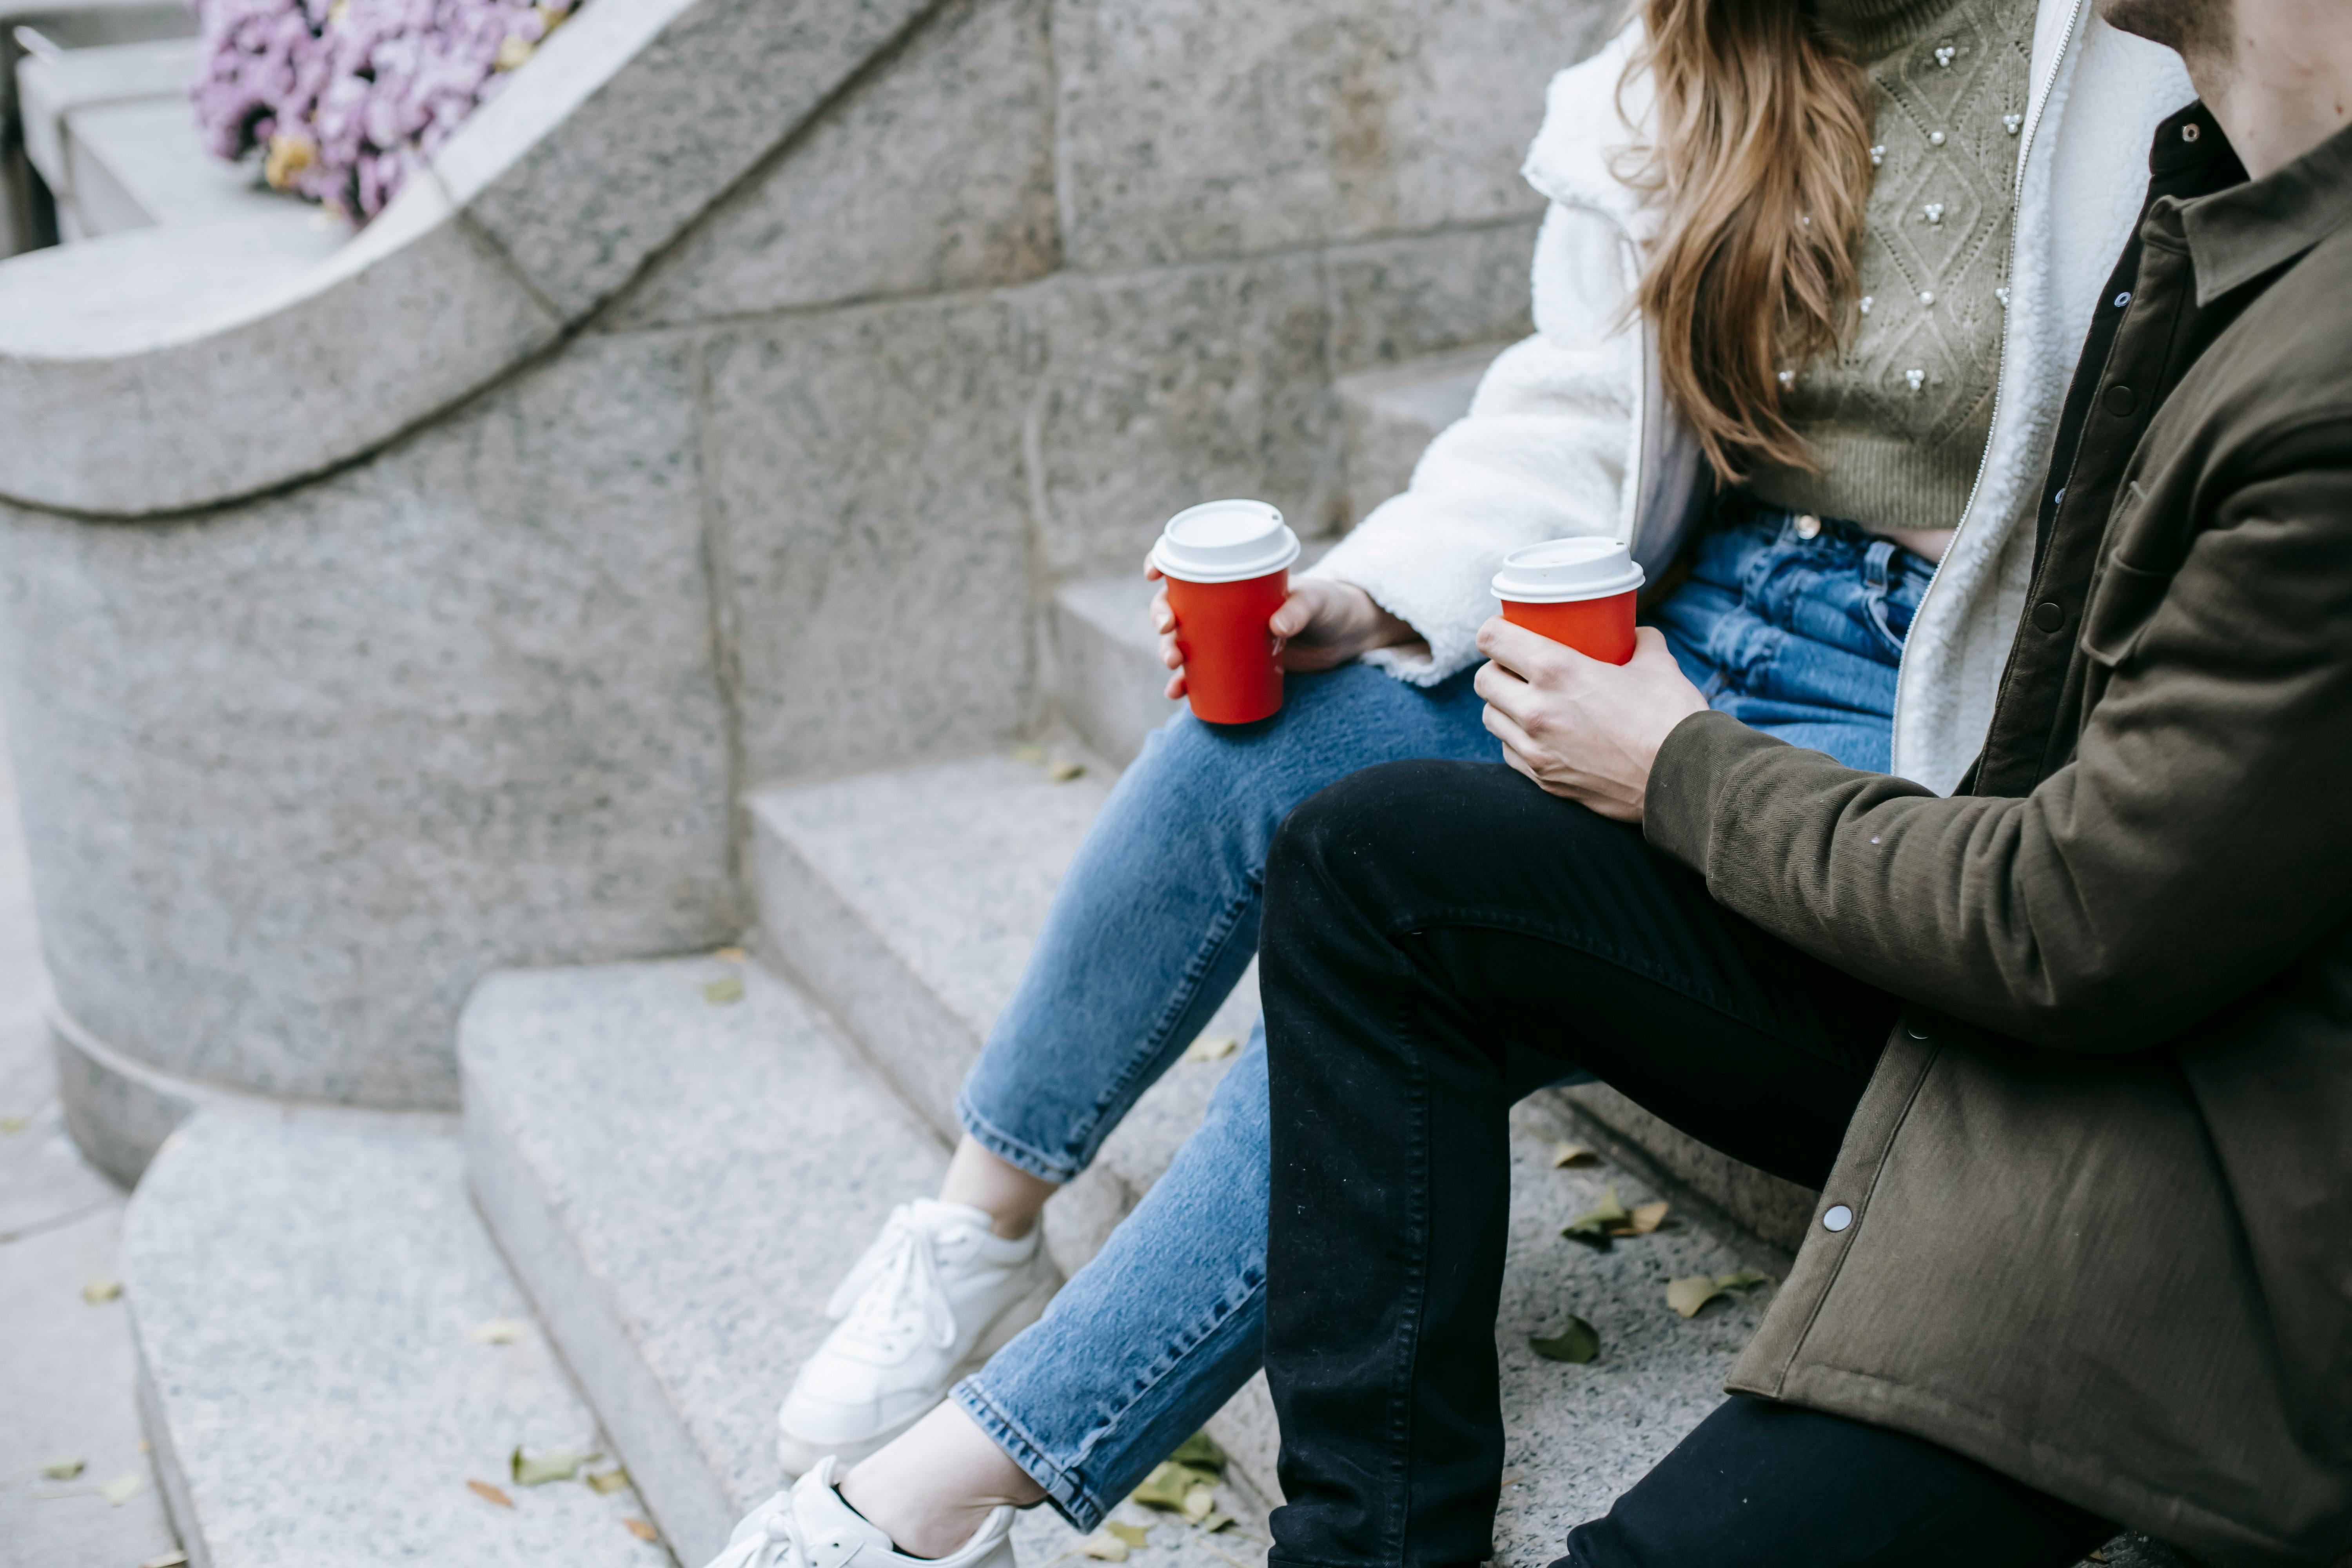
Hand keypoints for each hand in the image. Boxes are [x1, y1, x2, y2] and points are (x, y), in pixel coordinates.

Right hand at [1147, 564, 1419, 700]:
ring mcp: (1226, 636)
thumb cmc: (1329, 607)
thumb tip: (1278, 627)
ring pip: (1183, 641)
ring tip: (1173, 664)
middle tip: (1169, 630)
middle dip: (1162, 617)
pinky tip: (1177, 694)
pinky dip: (1186, 684)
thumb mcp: (1317, 603)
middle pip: (1176, 605)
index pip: (1189, 563)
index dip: (1163, 563)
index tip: (1153, 573)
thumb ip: (1300, 610)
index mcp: (1234, 578)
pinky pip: (1201, 674)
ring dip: (1168, 651)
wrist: (1344, 637)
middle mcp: (1223, 606)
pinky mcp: (1235, 664)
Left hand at [1473, 619, 1707, 822]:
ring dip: (1503, 705)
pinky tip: (1539, 734)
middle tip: (1517, 667)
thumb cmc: (1672, 719)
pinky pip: (1509, 752)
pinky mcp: (1544, 780)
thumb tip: (1635, 635)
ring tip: (1526, 700)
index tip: (1504, 631)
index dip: (1494, 630)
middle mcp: (1536, 710)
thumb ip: (1640, 643)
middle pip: (1483, 680)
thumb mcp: (1657, 665)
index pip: (1492, 639)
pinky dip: (1517, 739)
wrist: (1686, 781)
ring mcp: (1536, 750)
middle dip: (1496, 669)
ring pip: (1491, 718)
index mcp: (1556, 671)